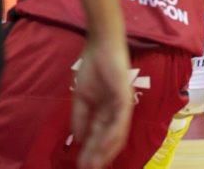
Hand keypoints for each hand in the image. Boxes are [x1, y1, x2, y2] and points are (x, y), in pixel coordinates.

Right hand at [71, 37, 131, 168]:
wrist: (99, 46)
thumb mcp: (81, 98)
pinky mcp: (125, 97)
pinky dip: (112, 134)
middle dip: (98, 156)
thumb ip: (80, 118)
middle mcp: (117, 111)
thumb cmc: (92, 67)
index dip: (90, 151)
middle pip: (109, 139)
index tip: (80, 166)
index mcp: (106, 111)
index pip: (99, 136)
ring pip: (116, 134)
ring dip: (105, 150)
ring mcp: (122, 104)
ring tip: (94, 165)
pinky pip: (120, 120)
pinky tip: (103, 146)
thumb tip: (78, 140)